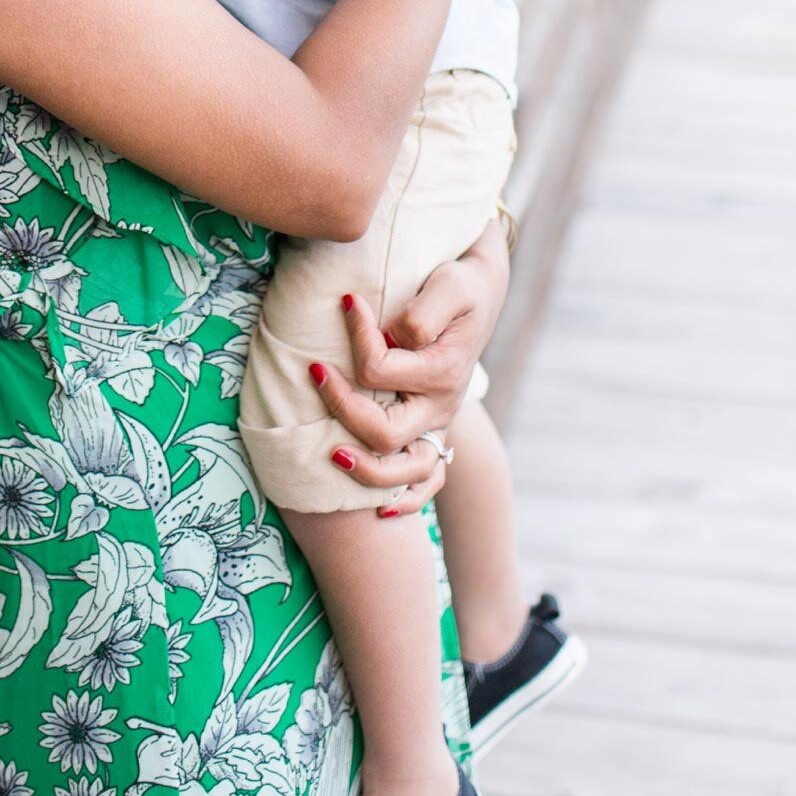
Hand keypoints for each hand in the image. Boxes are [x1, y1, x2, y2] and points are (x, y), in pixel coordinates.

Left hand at [313, 218, 509, 515]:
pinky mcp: (433, 430)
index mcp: (444, 370)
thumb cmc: (461, 284)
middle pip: (386, 433)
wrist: (481, 294)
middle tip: (315, 372)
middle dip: (342, 410)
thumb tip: (397, 338)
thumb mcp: (452, 284)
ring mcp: (437, 424)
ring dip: (365, 471)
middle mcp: (441, 405)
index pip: (380, 369)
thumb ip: (426, 311)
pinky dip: (405, 501)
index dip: (356, 336)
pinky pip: (428, 483)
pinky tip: (380, 511)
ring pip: (404, 472)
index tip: (346, 302)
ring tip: (330, 453)